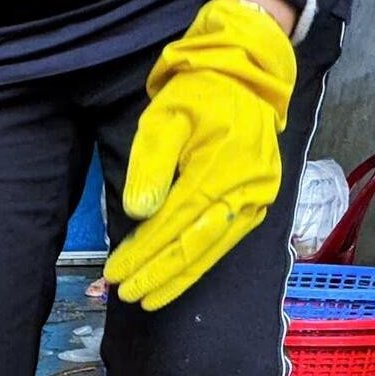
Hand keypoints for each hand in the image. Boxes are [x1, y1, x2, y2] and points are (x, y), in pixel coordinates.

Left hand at [103, 0, 296, 310]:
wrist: (245, 78)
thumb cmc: (198, 96)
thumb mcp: (163, 118)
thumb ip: (150, 165)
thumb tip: (138, 212)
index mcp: (223, 166)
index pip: (174, 220)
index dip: (144, 251)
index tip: (115, 272)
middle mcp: (248, 189)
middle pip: (195, 243)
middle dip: (157, 272)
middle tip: (124, 293)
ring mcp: (258, 199)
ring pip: (211, 250)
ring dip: (176, 277)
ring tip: (145, 297)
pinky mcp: (259, 204)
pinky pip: (224, 242)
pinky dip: (196, 264)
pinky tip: (174, 280)